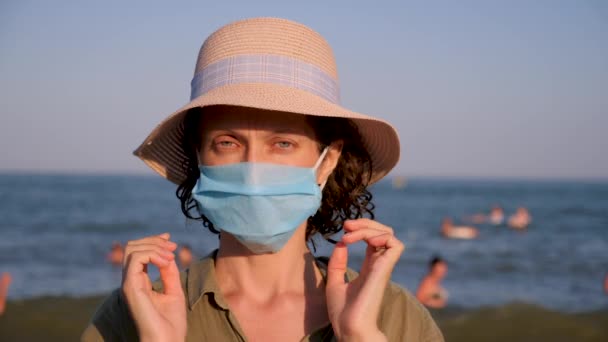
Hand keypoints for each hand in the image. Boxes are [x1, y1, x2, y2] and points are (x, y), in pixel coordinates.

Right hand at [122, 233, 186, 341]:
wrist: (167, 341)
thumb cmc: (170, 323)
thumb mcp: (173, 290)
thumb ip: (169, 272)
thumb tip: (168, 254)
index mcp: (139, 281)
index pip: (138, 252)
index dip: (154, 241)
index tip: (171, 241)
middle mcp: (131, 281)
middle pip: (132, 246)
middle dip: (154, 240)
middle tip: (173, 247)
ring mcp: (129, 283)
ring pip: (132, 248)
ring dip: (154, 246)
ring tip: (171, 256)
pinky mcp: (130, 287)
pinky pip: (136, 258)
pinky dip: (153, 254)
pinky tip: (166, 262)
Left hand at [325, 219, 404, 341]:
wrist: (349, 328)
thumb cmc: (343, 312)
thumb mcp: (334, 281)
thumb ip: (338, 263)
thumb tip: (340, 243)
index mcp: (369, 266)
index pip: (373, 238)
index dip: (360, 228)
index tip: (343, 230)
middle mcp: (379, 264)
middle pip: (383, 232)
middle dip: (365, 222)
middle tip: (346, 225)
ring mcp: (383, 266)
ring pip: (388, 234)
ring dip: (368, 228)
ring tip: (350, 236)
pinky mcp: (385, 270)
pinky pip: (395, 244)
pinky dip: (381, 236)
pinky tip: (365, 241)